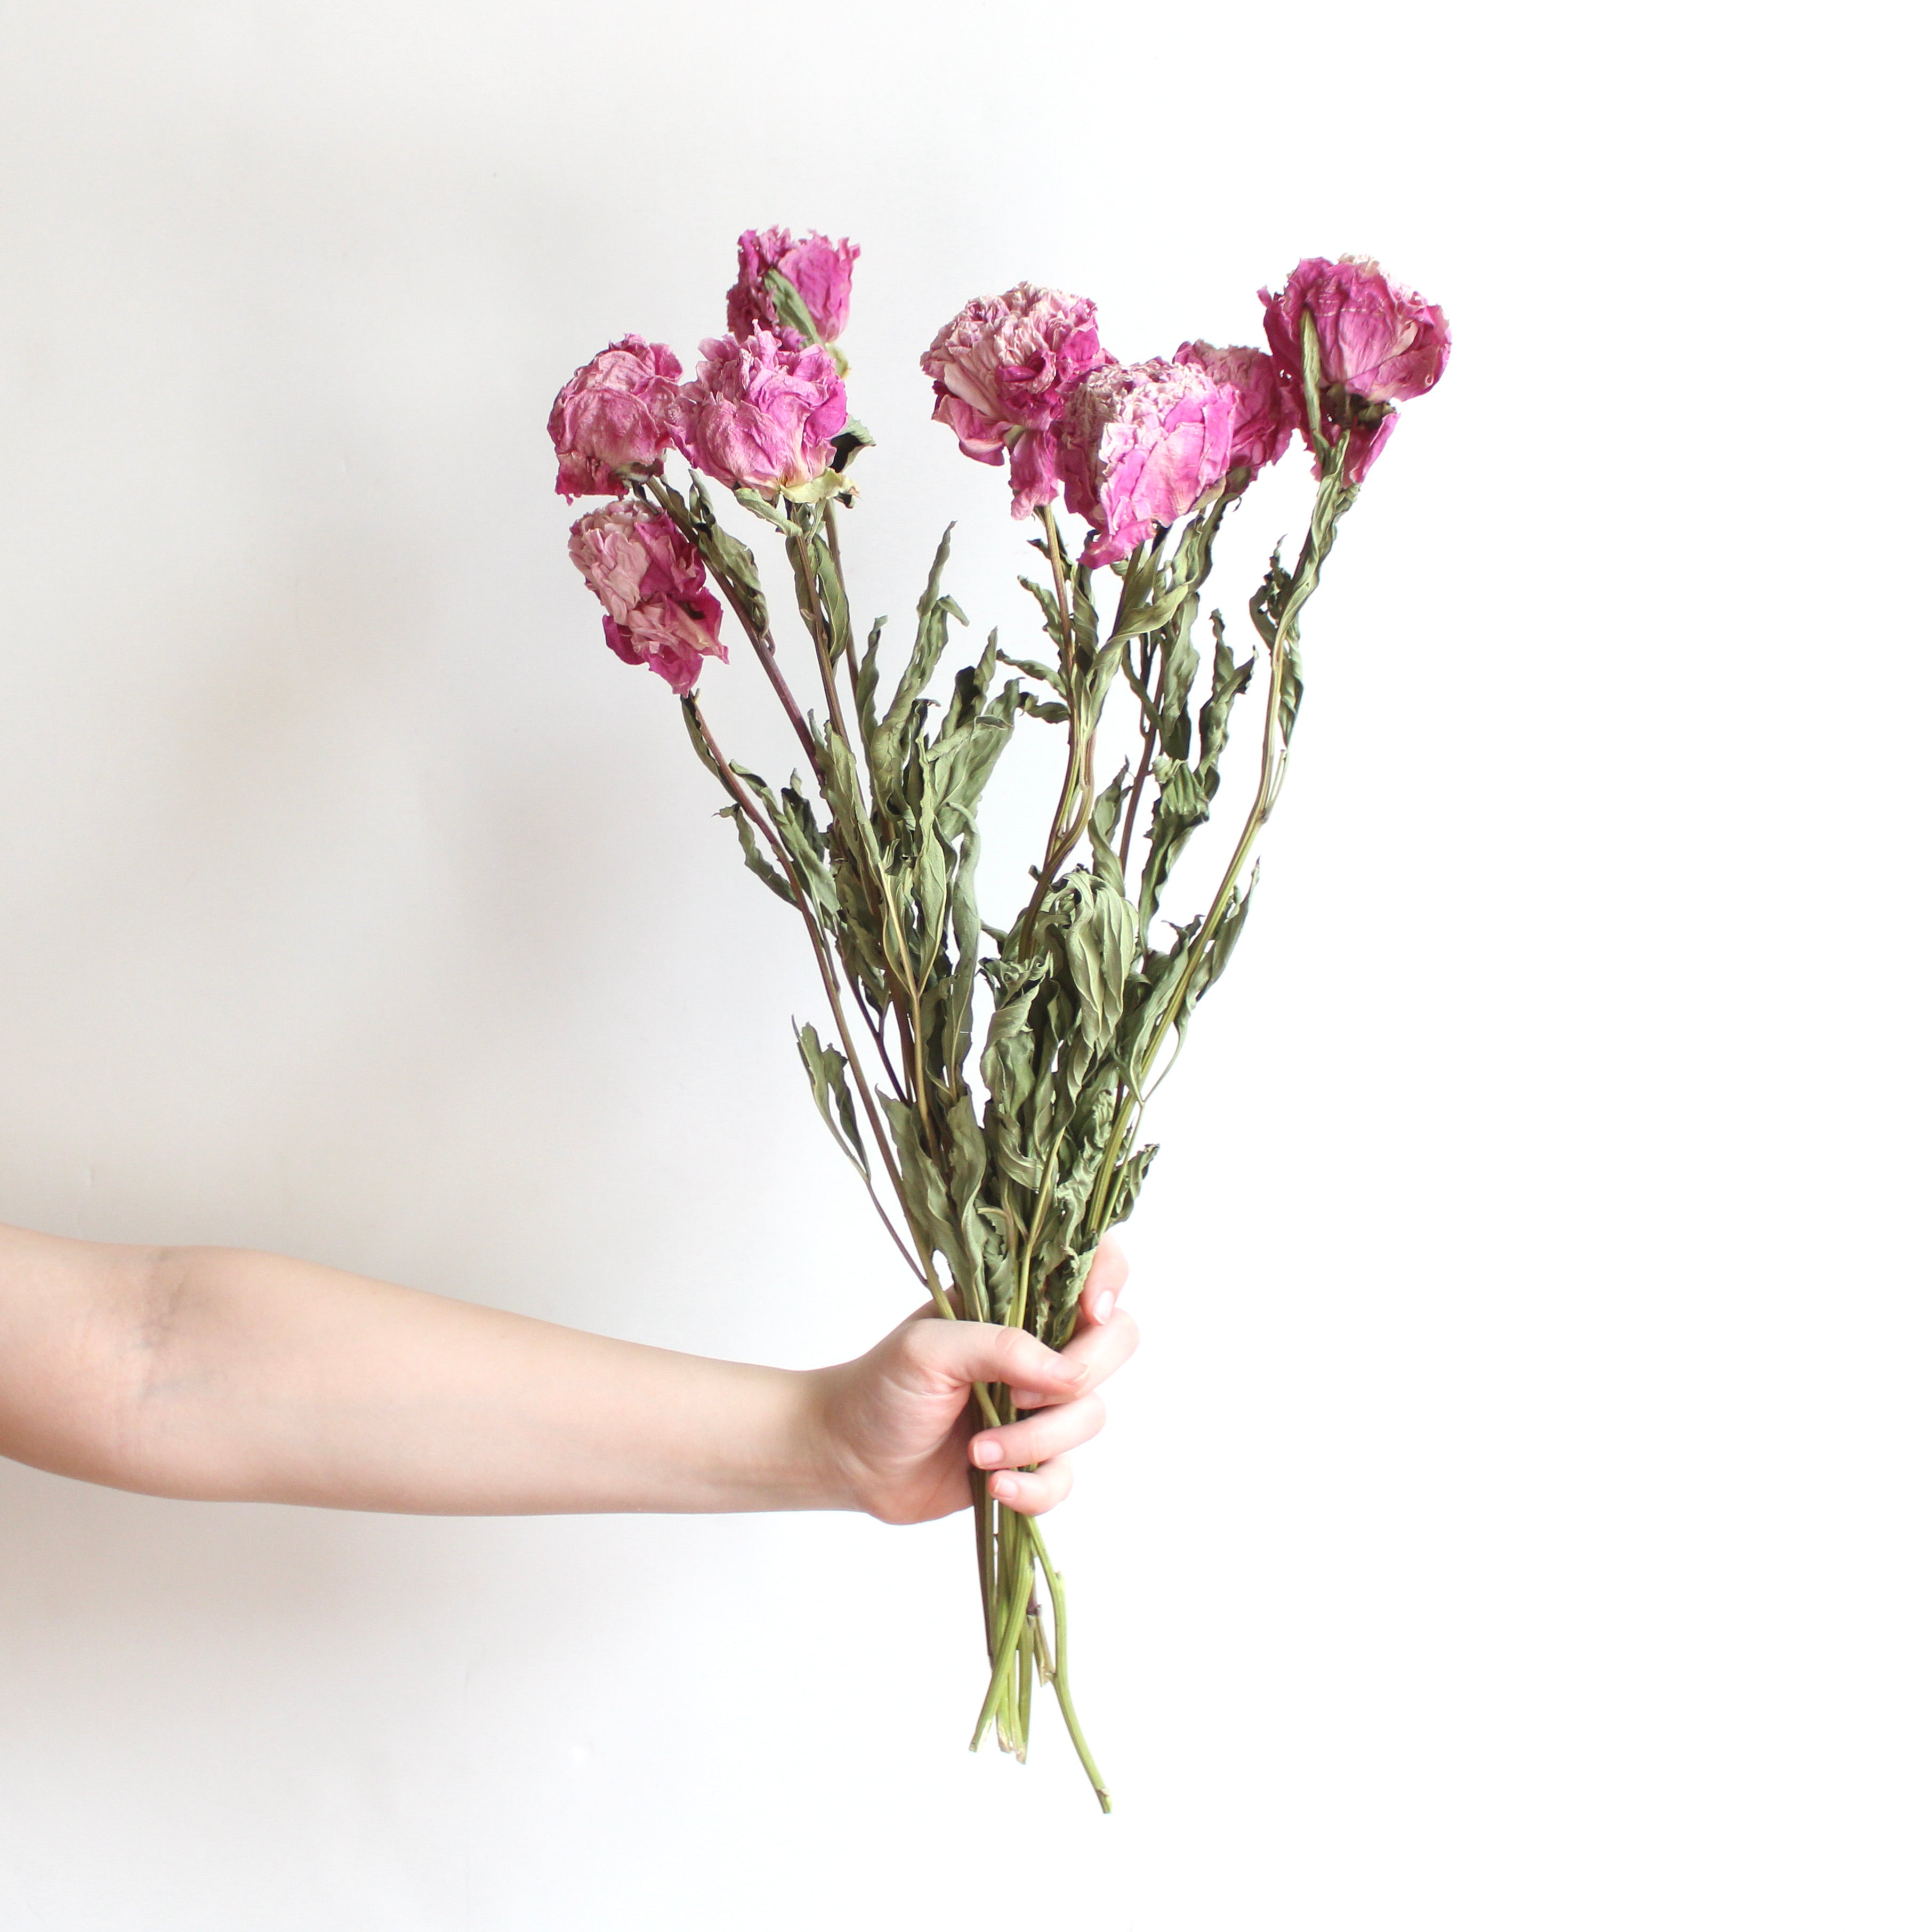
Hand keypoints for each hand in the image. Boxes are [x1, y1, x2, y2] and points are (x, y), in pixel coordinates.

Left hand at [809, 1238, 1137, 1525]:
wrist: (849, 1457)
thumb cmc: (879, 1386)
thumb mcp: (929, 1349)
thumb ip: (1001, 1347)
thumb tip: (1067, 1373)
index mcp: (1016, 1301)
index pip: (1092, 1266)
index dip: (1108, 1281)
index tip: (1091, 1314)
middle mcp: (1039, 1347)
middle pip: (1116, 1343)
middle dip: (1079, 1378)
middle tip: (1018, 1396)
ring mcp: (1039, 1404)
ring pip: (1091, 1415)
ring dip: (1036, 1441)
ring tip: (979, 1452)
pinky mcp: (1031, 1459)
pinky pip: (1066, 1476)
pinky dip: (1036, 1488)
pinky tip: (996, 1489)